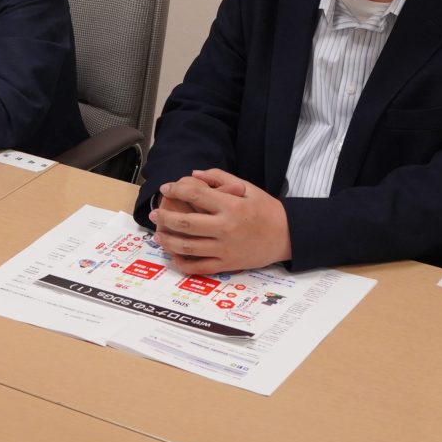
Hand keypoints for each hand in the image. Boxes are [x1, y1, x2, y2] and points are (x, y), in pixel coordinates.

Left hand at [148, 169, 289, 274]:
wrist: (287, 236)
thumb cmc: (267, 210)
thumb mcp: (248, 188)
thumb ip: (220, 178)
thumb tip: (193, 174)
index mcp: (231, 206)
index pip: (196, 195)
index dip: (177, 189)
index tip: (166, 188)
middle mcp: (226, 228)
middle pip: (186, 223)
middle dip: (165, 217)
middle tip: (154, 214)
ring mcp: (225, 249)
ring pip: (188, 247)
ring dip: (168, 241)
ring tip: (159, 235)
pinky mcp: (227, 265)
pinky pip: (199, 267)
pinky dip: (183, 264)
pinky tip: (174, 256)